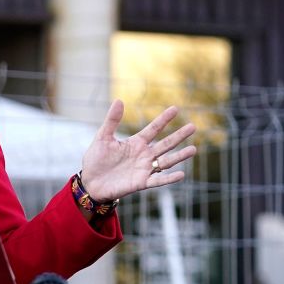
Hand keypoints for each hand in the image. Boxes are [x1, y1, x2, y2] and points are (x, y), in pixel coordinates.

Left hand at [79, 100, 196, 200]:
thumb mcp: (102, 138)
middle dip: (179, 136)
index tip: (175, 108)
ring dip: (180, 156)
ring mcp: (144, 169)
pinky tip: (181, 174)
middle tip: (193, 126)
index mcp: (135, 143)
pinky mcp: (141, 183)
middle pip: (165, 143)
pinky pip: (158, 181)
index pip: (153, 129)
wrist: (90, 182)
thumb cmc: (95, 160)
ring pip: (166, 161)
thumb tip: (120, 100)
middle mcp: (144, 155)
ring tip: (194, 149)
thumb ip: (112, 121)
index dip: (163, 119)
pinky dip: (169, 178)